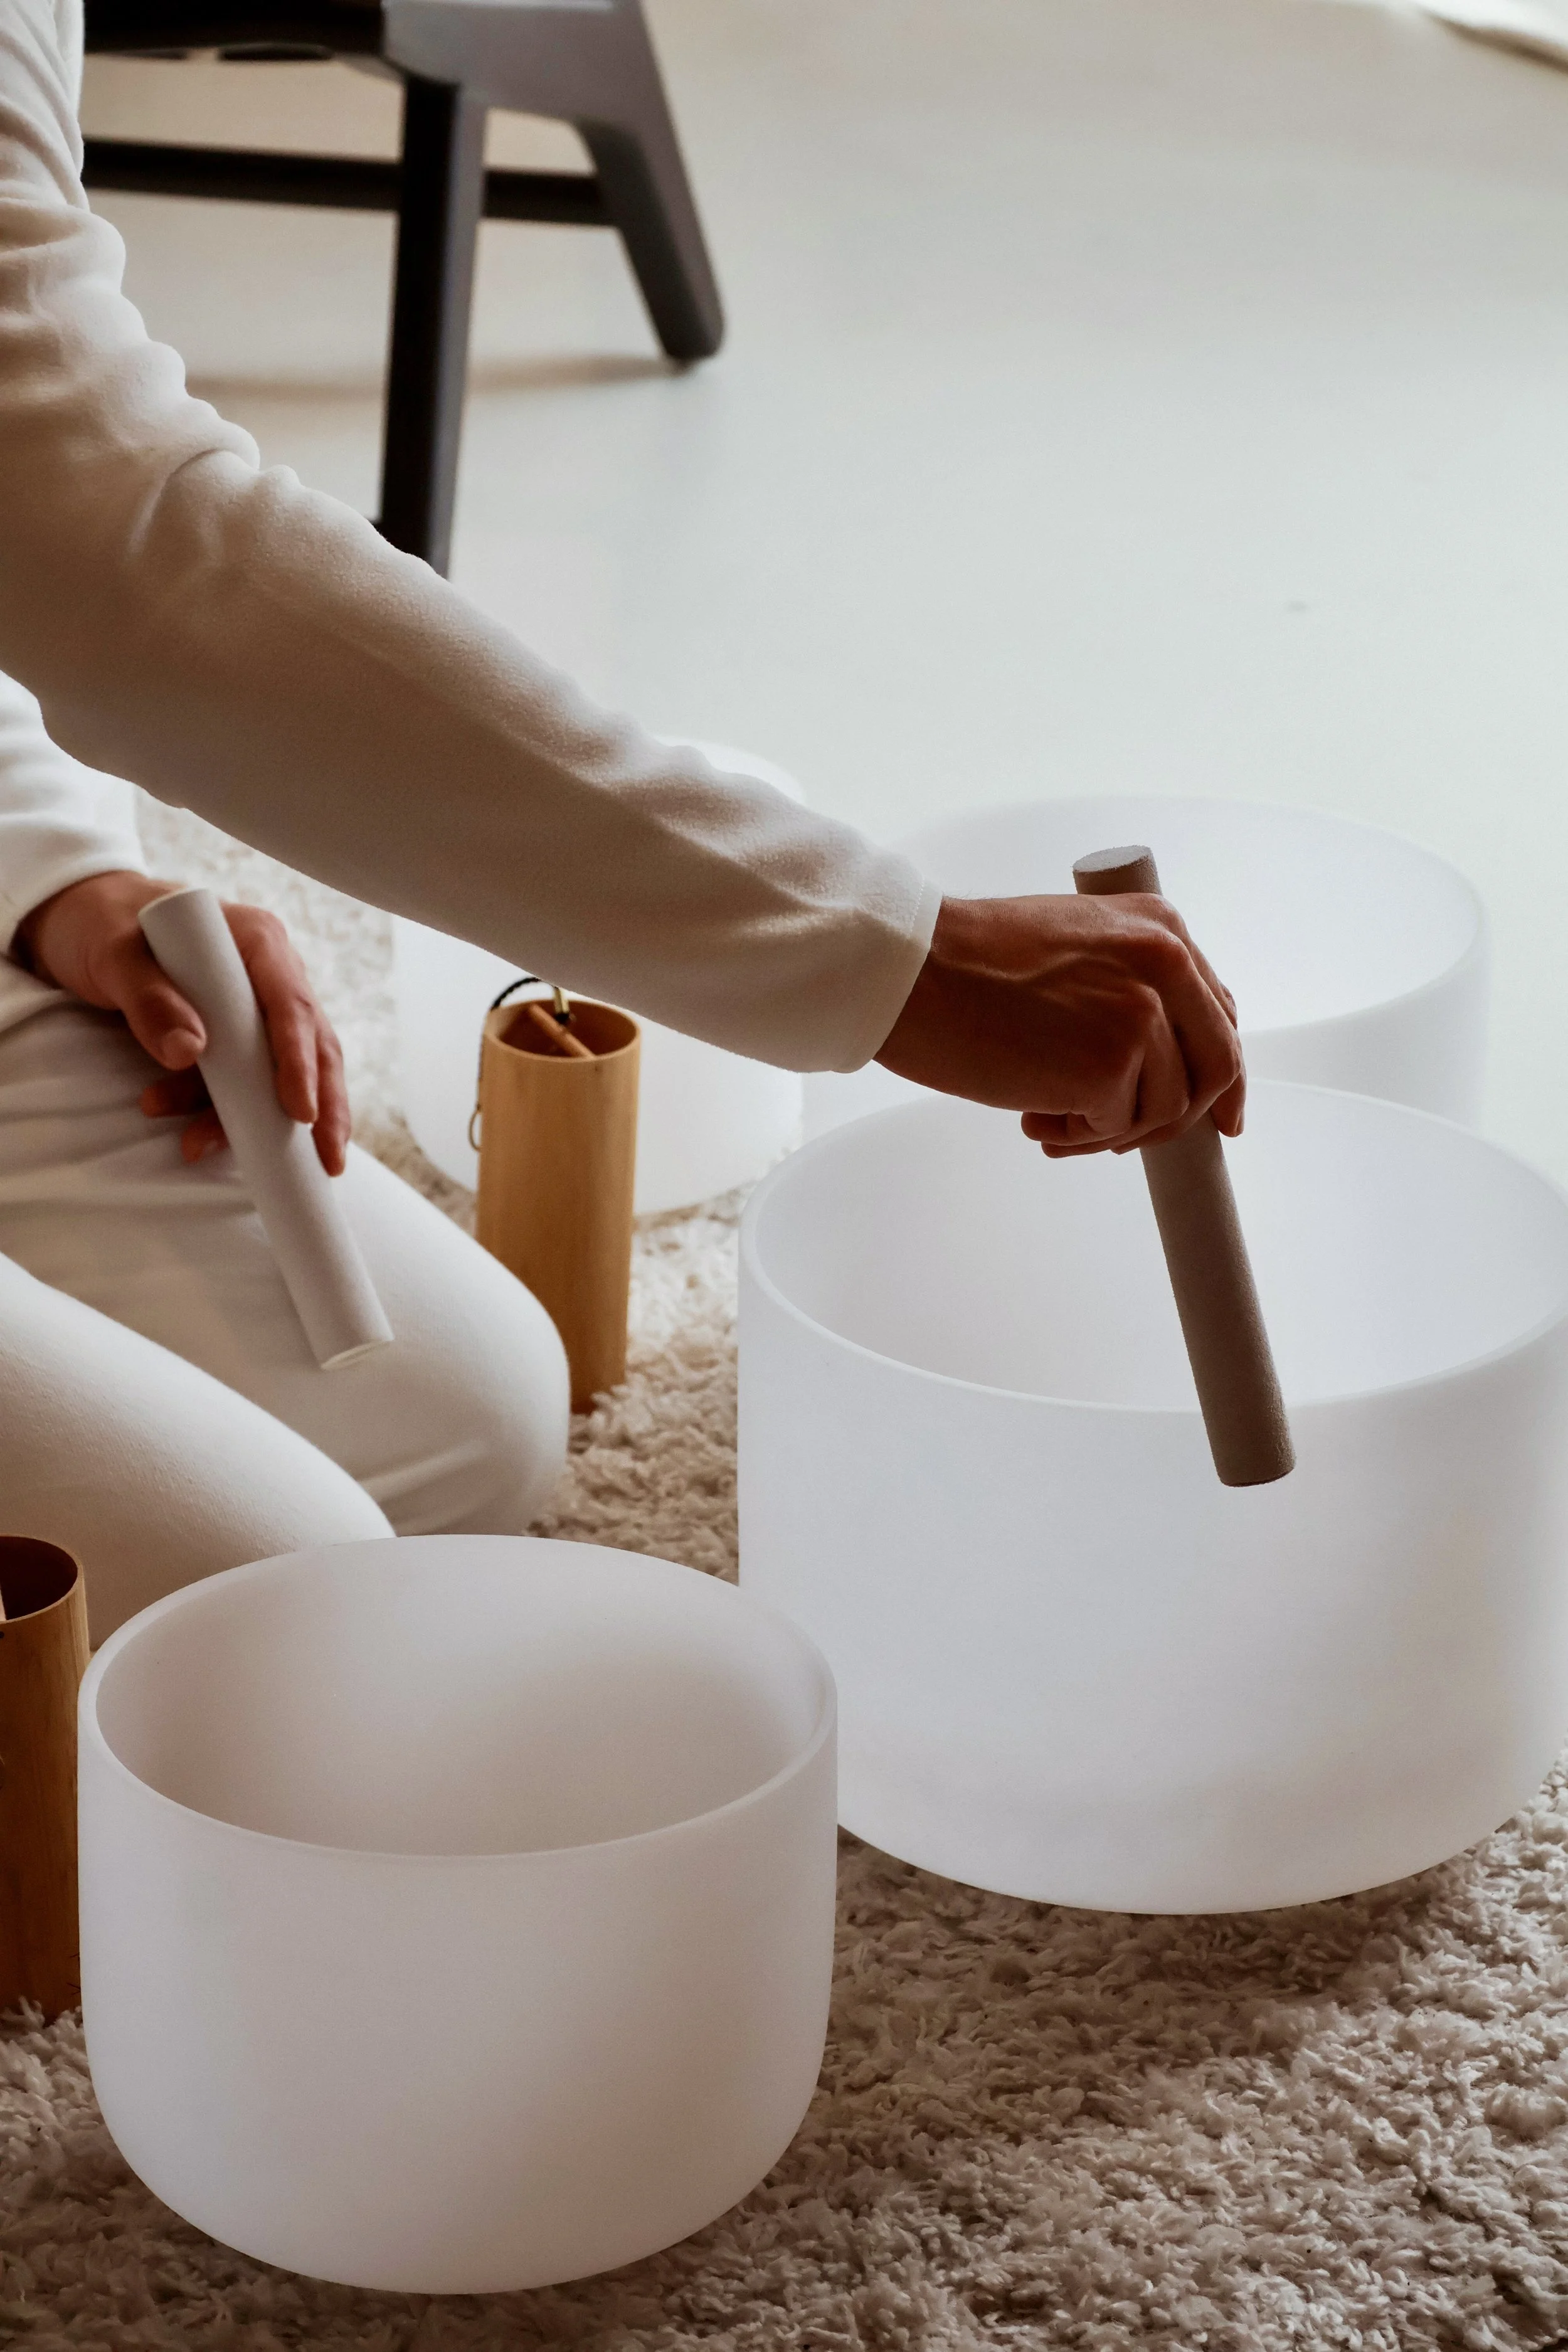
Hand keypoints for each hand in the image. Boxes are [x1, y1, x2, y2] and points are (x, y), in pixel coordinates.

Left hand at [16, 870, 350, 1173]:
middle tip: (328, 1163)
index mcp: (257, 942)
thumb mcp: (115, 955)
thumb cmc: (103, 924)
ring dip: (250, 1120)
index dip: (300, 1060)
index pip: (292, 1005)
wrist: (81, 923)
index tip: (300, 1112)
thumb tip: (190, 1052)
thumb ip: (150, 998)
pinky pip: (242, 1085)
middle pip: (312, 1046)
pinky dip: (222, 1115)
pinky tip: (190, 1134)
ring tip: (196, 1146)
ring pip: (279, 1074)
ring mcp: (254, 1010)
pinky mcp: (233, 1038)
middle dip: (321, 1109)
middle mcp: (268, 976)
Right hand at [875, 892, 1244, 1156]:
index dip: (1219, 1072)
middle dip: (1180, 1117)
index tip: (1220, 1113)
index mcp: (1160, 928)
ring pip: (1163, 1108)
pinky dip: (1077, 1135)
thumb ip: (1126, 981)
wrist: (912, 972)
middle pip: (1214, 1065)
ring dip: (1108, 1128)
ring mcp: (1143, 1016)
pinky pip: (1116, 1127)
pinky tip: (1032, 1115)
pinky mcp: (1112, 1066)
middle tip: (1127, 1139)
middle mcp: (1165, 964)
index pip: (1216, 1013)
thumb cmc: (969, 960)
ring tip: (1046, 1114)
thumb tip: (1154, 1052)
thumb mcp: (1074, 942)